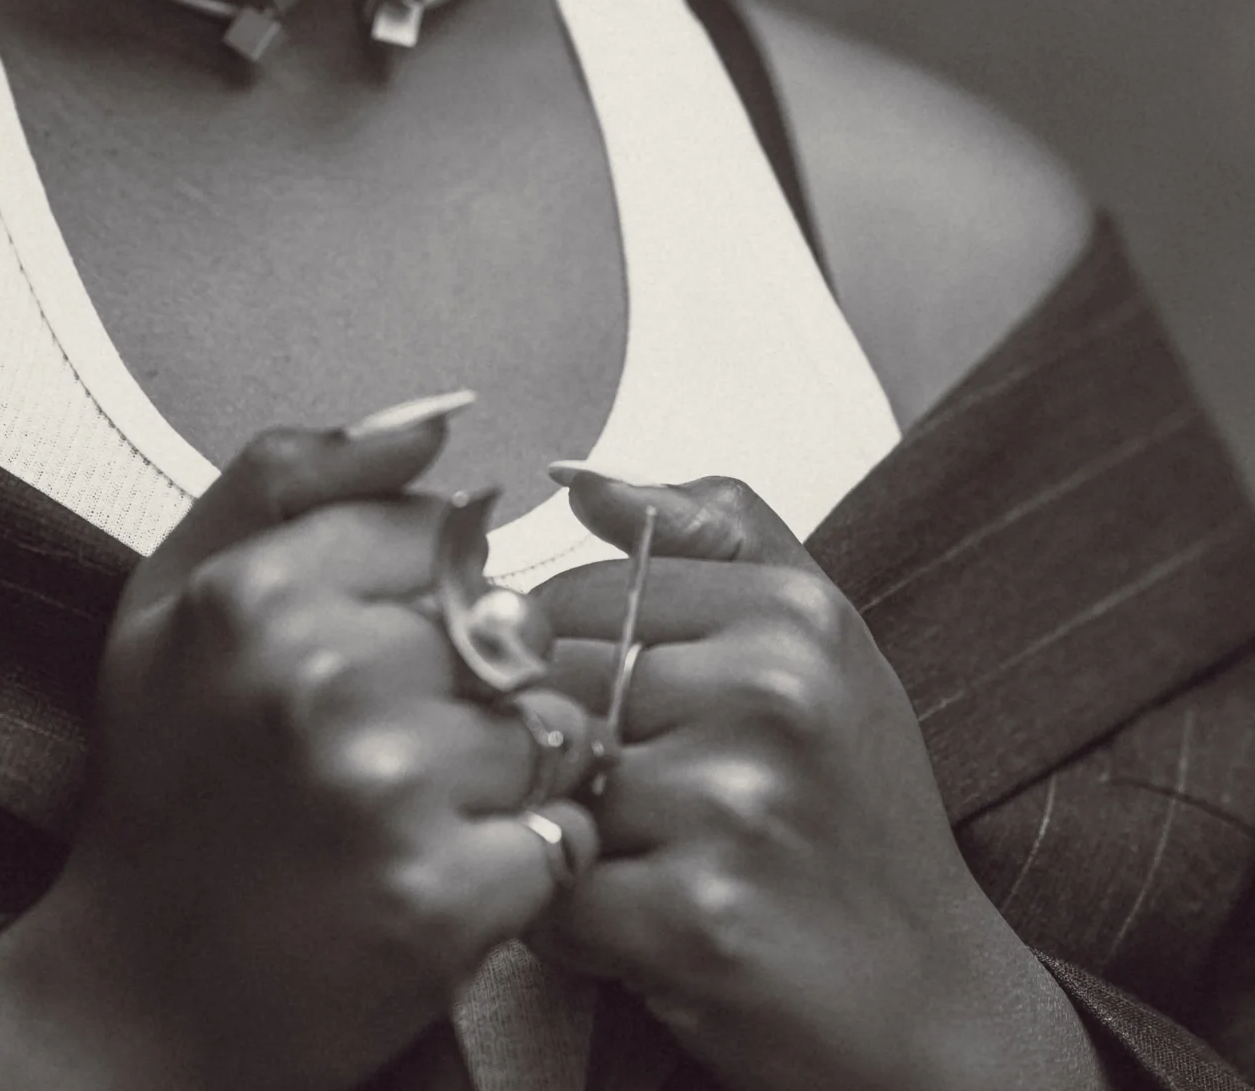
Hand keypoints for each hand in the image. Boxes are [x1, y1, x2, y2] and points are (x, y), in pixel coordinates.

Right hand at [0, 403, 598, 1090]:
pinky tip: (452, 871)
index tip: (374, 650)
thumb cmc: (169, 785)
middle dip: (466, 684)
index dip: (421, 594)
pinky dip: (529, 856)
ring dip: (506, 771)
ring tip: (421, 812)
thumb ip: (291, 474)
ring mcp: (385, 789)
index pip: (434, 528)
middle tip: (388, 748)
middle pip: (495, 627)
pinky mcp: (442, 898)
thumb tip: (437, 415)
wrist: (142, 998)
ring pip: (539, 725)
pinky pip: (560, 830)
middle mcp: (319, 677)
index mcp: (252, 590)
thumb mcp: (178, 596)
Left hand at [531, 473, 1114, 1090]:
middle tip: (629, 807)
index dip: (561, 664)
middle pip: (550, 687)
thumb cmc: (858, 815)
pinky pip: (555, 895)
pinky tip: (638, 932)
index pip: (569, 595)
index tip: (612, 716)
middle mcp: (769, 694)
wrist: (935, 1005)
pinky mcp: (699, 920)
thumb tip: (577, 478)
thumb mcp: (818, 642)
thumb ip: (705, 533)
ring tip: (643, 867)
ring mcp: (735, 807)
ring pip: (546, 788)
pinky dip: (571, 927)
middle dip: (558, 755)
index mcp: (790, 613)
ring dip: (565, 841)